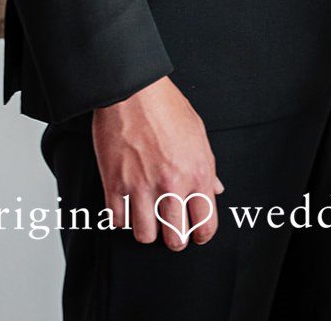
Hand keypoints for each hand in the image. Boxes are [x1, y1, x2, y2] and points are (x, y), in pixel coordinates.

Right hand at [91, 76, 223, 249]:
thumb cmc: (167, 106)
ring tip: (147, 214)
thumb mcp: (198, 134)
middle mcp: (172, 185)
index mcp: (198, 173)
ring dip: (146, 228)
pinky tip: (126, 203)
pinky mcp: (115, 185)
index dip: (201, 234)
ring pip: (145, 236)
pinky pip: (118, 222)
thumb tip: (215, 190)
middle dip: (174, 237)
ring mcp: (142, 188)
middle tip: (170, 226)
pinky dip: (122, 217)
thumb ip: (208, 168)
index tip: (196, 233)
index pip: (206, 225)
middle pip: (175, 239)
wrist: (133, 90)